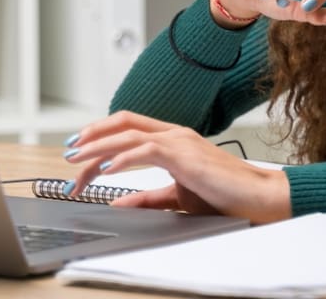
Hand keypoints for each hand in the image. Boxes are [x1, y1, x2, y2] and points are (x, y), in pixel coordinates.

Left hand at [65, 111, 290, 223]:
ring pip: (128, 133)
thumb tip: (118, 202)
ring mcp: (180, 140)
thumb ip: (148, 197)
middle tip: (68, 152)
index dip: (100, 136)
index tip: (79, 153)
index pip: (129, 127)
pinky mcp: (184, 154)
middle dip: (91, 135)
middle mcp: (175, 133)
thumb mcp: (178, 197)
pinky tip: (105, 169)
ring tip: (76, 161)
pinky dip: (120, 158)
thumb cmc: (225, 195)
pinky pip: (145, 149)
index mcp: (174, 139)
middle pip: (123, 123)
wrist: (257, 196)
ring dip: (97, 147)